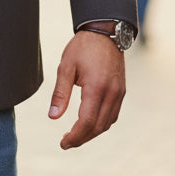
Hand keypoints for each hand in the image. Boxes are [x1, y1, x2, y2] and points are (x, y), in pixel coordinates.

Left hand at [48, 30, 125, 149]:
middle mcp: (112, 93)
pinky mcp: (121, 91)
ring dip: (92, 133)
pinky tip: (89, 124)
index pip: (87, 121)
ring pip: (107, 123)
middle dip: (82, 138)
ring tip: (75, 135)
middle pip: (98, 127)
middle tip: (66, 142)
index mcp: (96, 87)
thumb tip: (53, 117)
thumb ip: (60, 93)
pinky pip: (113, 115)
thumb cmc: (82, 48)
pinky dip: (101, 124)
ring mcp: (119, 93)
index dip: (75, 136)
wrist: (106, 32)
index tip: (63, 143)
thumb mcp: (66, 67)